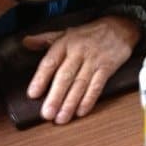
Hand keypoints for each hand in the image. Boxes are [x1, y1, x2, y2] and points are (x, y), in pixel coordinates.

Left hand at [23, 16, 140, 123]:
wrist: (119, 27)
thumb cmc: (90, 33)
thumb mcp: (66, 32)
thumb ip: (45, 39)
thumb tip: (26, 42)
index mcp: (65, 43)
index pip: (50, 62)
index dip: (41, 79)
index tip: (33, 94)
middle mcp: (78, 52)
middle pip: (65, 76)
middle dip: (55, 97)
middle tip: (47, 114)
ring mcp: (93, 60)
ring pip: (80, 84)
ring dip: (70, 103)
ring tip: (61, 118)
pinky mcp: (107, 68)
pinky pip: (97, 86)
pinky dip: (89, 100)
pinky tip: (81, 111)